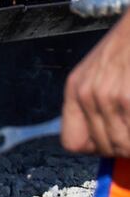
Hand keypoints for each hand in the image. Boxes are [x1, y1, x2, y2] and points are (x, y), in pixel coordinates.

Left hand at [61, 10, 129, 156]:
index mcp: (75, 88)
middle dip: (124, 144)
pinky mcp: (128, 100)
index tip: (110, 141)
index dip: (94, 147)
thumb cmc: (125, 48)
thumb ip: (93, 104)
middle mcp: (87, 94)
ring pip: (124, 148)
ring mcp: (108, 98)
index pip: (71, 142)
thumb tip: (100, 142)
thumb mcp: (98, 72)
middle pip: (105, 148)